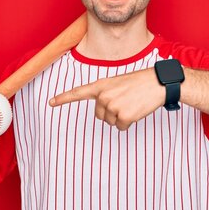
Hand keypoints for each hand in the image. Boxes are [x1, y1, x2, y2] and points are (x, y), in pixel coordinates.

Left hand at [50, 68, 164, 129]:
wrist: (157, 83)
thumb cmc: (139, 82)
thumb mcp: (117, 83)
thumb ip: (105, 94)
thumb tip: (103, 113)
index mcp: (101, 85)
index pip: (78, 92)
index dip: (63, 98)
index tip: (51, 102)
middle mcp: (103, 96)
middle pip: (100, 115)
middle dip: (112, 112)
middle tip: (125, 100)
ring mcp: (113, 106)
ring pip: (111, 122)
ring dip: (121, 117)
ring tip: (132, 103)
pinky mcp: (123, 116)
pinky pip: (121, 127)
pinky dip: (129, 123)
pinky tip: (136, 110)